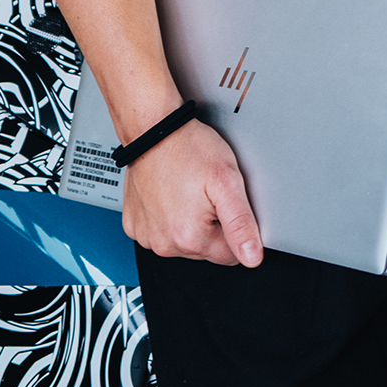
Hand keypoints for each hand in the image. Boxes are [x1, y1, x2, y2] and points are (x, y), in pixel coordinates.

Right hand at [121, 118, 263, 266]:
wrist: (153, 129)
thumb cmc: (188, 148)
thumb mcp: (227, 180)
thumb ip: (242, 223)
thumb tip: (252, 257)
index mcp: (190, 238)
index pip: (230, 255)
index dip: (234, 228)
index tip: (224, 204)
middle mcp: (165, 244)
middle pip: (206, 250)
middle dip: (212, 225)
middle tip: (207, 193)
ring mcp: (147, 237)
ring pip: (183, 243)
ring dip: (189, 222)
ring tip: (188, 190)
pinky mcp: (134, 227)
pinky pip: (159, 233)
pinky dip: (166, 218)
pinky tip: (170, 194)